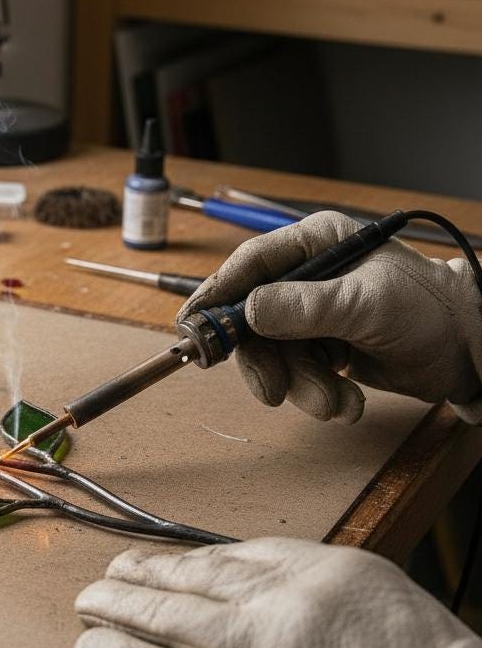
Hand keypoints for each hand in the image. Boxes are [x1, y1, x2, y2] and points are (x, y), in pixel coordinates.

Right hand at [177, 211, 481, 422]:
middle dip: (266, 362)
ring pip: (274, 355)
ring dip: (301, 386)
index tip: (192, 326)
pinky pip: (295, 374)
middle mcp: (307, 276)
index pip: (250, 265)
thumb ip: (304, 308)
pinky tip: (346, 403)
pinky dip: (317, 395)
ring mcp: (312, 314)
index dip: (217, 295)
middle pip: (252, 320)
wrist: (470, 352)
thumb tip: (248, 310)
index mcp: (316, 244)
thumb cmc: (430, 310)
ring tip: (334, 402)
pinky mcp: (322, 347)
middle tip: (272, 390)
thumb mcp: (364, 305)